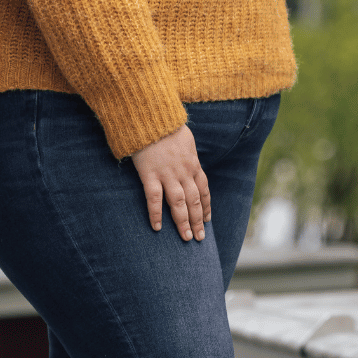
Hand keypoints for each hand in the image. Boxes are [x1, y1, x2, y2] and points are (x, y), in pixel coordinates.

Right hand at [131, 124, 210, 240]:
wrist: (153, 118)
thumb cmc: (168, 128)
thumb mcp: (187, 141)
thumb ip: (189, 156)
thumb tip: (191, 165)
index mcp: (193, 164)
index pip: (204, 189)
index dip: (206, 206)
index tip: (207, 220)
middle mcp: (183, 172)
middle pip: (194, 200)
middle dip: (198, 220)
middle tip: (199, 238)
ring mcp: (167, 174)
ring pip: (178, 202)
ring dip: (183, 222)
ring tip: (185, 238)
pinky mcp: (150, 174)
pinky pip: (153, 198)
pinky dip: (155, 213)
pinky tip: (157, 228)